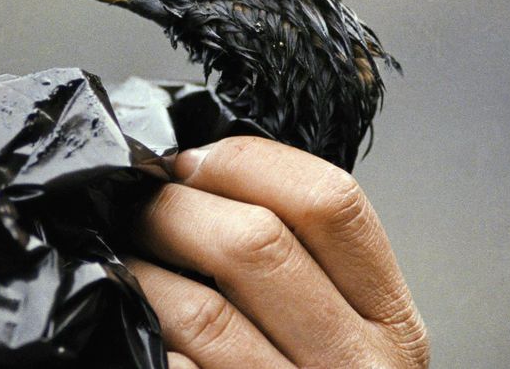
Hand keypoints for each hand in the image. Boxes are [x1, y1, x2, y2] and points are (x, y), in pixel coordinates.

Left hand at [127, 136, 428, 368]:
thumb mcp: (345, 326)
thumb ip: (306, 263)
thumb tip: (201, 174)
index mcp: (390, 320)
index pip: (332, 202)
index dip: (245, 162)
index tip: (189, 160)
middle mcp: (357, 367)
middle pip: (256, 246)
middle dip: (173, 208)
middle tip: (135, 204)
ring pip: (201, 310)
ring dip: (139, 268)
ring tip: (119, 254)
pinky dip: (140, 333)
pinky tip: (128, 316)